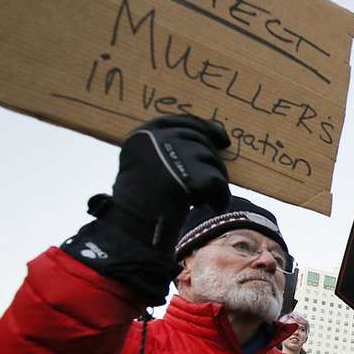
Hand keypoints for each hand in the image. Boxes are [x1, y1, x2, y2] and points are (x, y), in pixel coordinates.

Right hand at [100, 115, 230, 249]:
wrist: (132, 232)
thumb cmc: (139, 206)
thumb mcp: (144, 168)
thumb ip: (166, 150)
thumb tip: (210, 136)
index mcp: (142, 136)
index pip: (179, 121)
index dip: (203, 126)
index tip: (220, 135)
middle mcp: (157, 140)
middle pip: (200, 141)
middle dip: (210, 162)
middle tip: (209, 184)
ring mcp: (174, 156)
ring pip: (212, 162)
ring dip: (212, 182)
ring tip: (197, 201)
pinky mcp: (192, 176)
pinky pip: (218, 183)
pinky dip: (220, 197)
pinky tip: (213, 207)